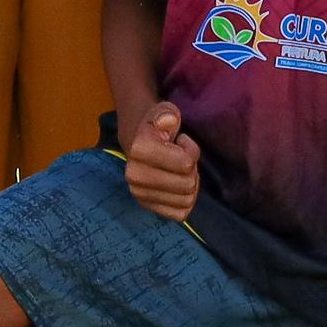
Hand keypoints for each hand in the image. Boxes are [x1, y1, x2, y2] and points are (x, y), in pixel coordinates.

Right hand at [121, 103, 199, 222]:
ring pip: (186, 200)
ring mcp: (139, 194)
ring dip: (189, 185)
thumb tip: (169, 120)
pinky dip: (184, 200)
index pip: (186, 163)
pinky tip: (177, 185)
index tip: (181, 141)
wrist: (138, 143)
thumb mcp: (164, 113)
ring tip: (179, 171)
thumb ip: (168, 114)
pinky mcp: (147, 207)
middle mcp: (134, 176)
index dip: (191, 150)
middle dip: (192, 170)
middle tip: (182, 159)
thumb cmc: (158, 128)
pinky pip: (180, 213)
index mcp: (139, 150)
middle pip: (187, 185)